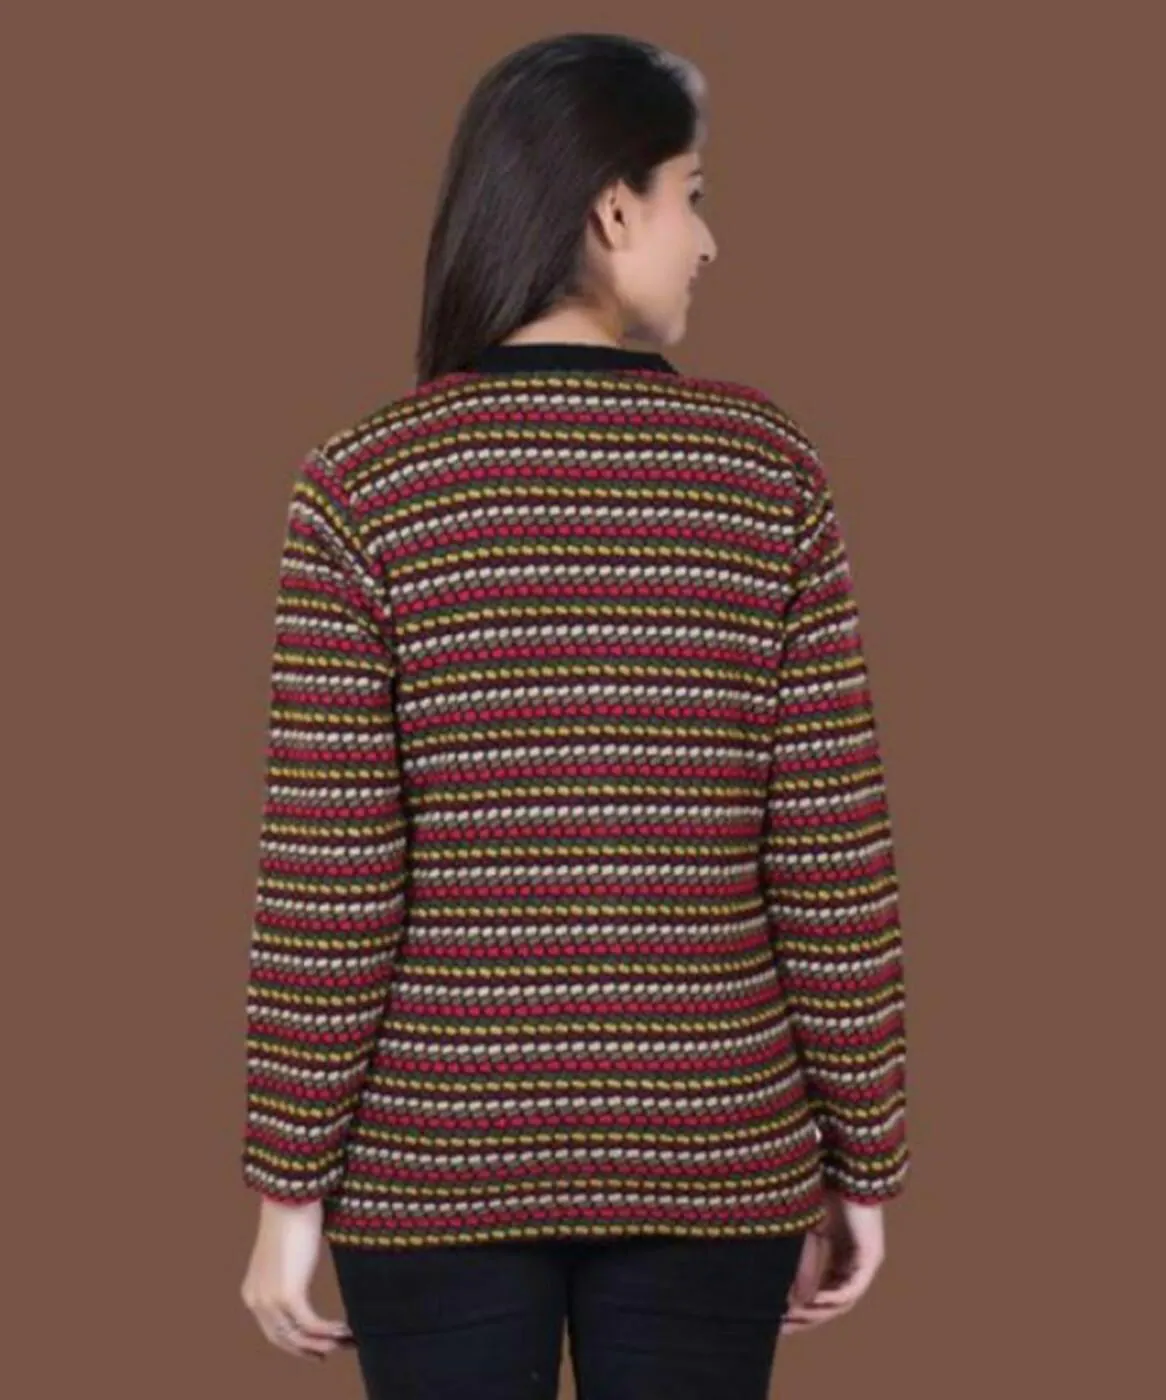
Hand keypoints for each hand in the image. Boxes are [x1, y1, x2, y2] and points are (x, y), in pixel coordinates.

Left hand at [240, 1196, 354, 1359]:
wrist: (291, 1199)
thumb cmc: (292, 1217)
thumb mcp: (286, 1254)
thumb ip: (289, 1273)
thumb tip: (303, 1278)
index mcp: (253, 1292)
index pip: (272, 1330)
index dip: (295, 1344)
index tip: (316, 1347)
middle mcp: (256, 1300)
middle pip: (283, 1339)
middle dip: (308, 1350)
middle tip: (330, 1352)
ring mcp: (270, 1300)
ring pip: (298, 1336)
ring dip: (323, 1343)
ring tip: (344, 1341)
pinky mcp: (289, 1294)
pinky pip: (311, 1324)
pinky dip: (329, 1330)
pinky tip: (345, 1328)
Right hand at [782, 1189, 885, 1332]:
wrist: (848, 1168)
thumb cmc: (825, 1189)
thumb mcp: (806, 1227)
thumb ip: (799, 1256)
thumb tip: (783, 1290)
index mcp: (838, 1256)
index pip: (821, 1291)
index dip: (800, 1307)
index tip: (777, 1316)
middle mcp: (853, 1264)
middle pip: (831, 1303)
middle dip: (806, 1317)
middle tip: (783, 1326)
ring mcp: (864, 1263)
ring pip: (842, 1300)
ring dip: (818, 1311)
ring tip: (793, 1315)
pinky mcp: (871, 1257)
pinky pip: (852, 1288)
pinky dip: (832, 1298)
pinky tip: (812, 1300)